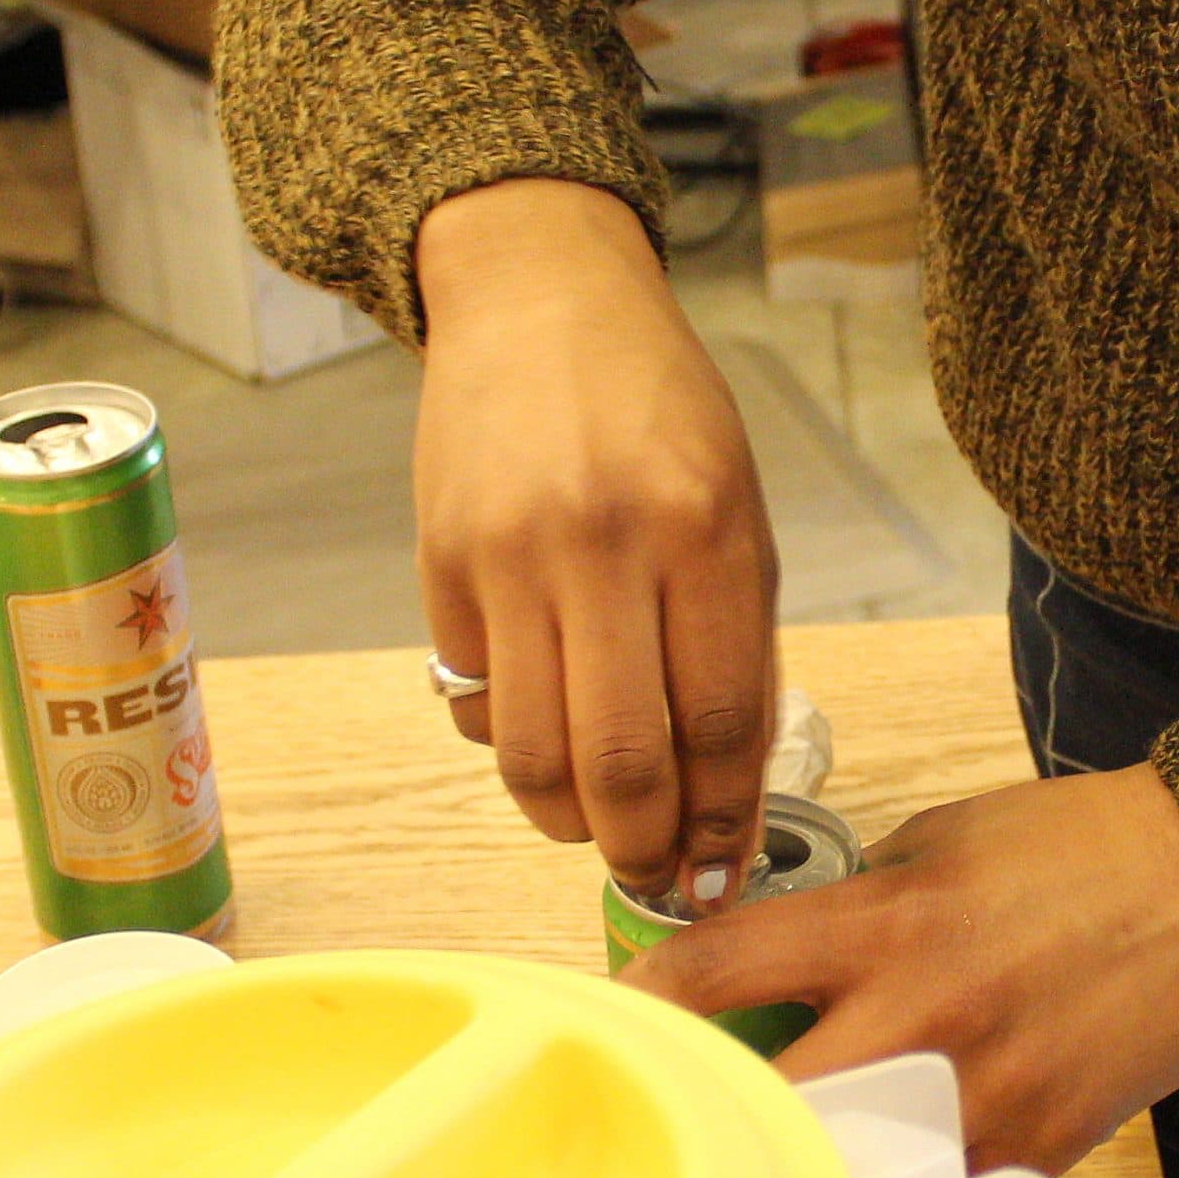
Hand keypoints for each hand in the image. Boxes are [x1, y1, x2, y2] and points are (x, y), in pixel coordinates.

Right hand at [413, 178, 776, 904]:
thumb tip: (729, 787)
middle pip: (620, 760)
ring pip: (529, 754)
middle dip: (643, 848)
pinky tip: (544, 724)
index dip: (723, 820)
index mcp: (705, 531)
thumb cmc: (660, 415)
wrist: (540, 304)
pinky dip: (511, 739)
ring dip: (568, 821)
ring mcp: (510, 557)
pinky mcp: (439, 565)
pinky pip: (474, 700)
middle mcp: (604, 544)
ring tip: (597, 827)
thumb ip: (737, 643)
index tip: (724, 868)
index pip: (718, 721)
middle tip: (657, 873)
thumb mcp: (739, 511)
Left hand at [622, 764, 1178, 1174]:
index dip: (644, 1003)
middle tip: (681, 1134)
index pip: (719, 971)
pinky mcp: (1039, 1152)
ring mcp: (984, 1102)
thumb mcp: (939, 841)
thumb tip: (780, 964)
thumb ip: (852, 906)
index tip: (621, 1025)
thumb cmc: (1076, 850)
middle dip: (712, 1126)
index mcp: (887, 927)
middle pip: (765, 1111)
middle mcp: (924, 1022)